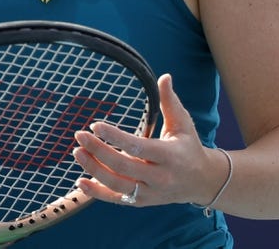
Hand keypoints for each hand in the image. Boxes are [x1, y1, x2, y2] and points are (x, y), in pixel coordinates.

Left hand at [72, 74, 225, 207]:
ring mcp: (150, 192)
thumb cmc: (189, 147)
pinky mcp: (141, 202)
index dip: (115, 137)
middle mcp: (160, 177)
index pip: (138, 147)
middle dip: (99, 151)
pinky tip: (80, 181)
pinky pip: (116, 199)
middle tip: (80, 135)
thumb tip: (164, 77)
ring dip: (94, 169)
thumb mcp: (183, 124)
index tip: (95, 125)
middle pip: (124, 166)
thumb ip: (170, 101)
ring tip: (77, 152)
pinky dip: (97, 192)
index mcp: (170, 156)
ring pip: (117, 184)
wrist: (201, 182)